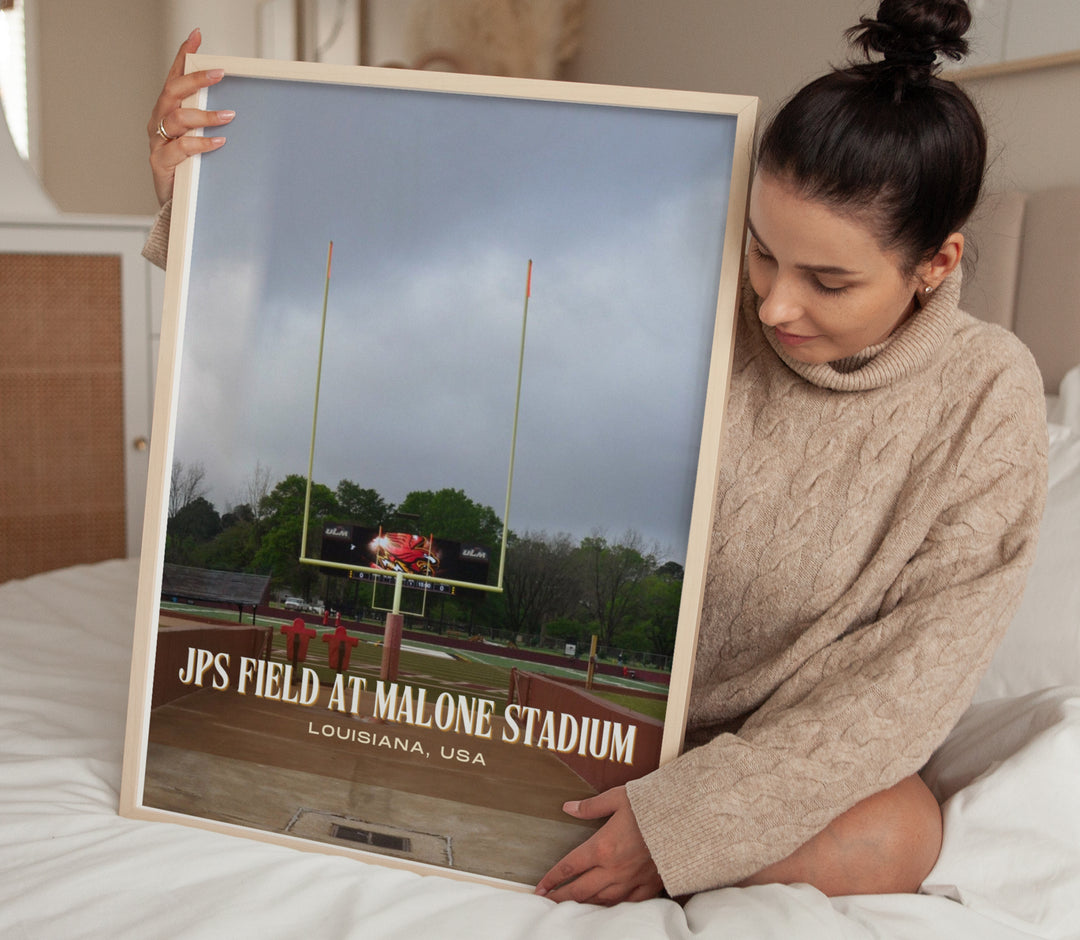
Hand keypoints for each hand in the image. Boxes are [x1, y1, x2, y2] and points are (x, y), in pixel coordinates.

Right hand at [147, 27, 233, 205]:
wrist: (175, 205)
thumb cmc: (190, 168)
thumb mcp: (199, 138)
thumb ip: (209, 121)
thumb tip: (237, 106)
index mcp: (168, 111)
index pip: (174, 77)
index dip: (184, 56)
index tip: (197, 36)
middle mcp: (159, 122)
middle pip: (173, 92)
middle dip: (195, 80)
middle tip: (219, 73)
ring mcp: (158, 142)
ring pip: (176, 118)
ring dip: (204, 115)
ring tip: (228, 116)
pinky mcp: (161, 163)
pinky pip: (181, 148)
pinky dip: (201, 143)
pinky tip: (218, 142)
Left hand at [534, 786, 662, 904]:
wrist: (685, 819)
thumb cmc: (652, 806)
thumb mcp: (618, 798)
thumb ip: (591, 806)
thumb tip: (568, 807)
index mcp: (602, 847)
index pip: (570, 866)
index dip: (552, 878)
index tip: (540, 886)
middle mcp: (614, 868)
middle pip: (580, 890)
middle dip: (561, 897)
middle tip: (546, 902)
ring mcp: (632, 880)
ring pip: (601, 900)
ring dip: (583, 905)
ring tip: (571, 907)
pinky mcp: (649, 886)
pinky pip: (627, 903)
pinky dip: (613, 907)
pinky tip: (605, 907)